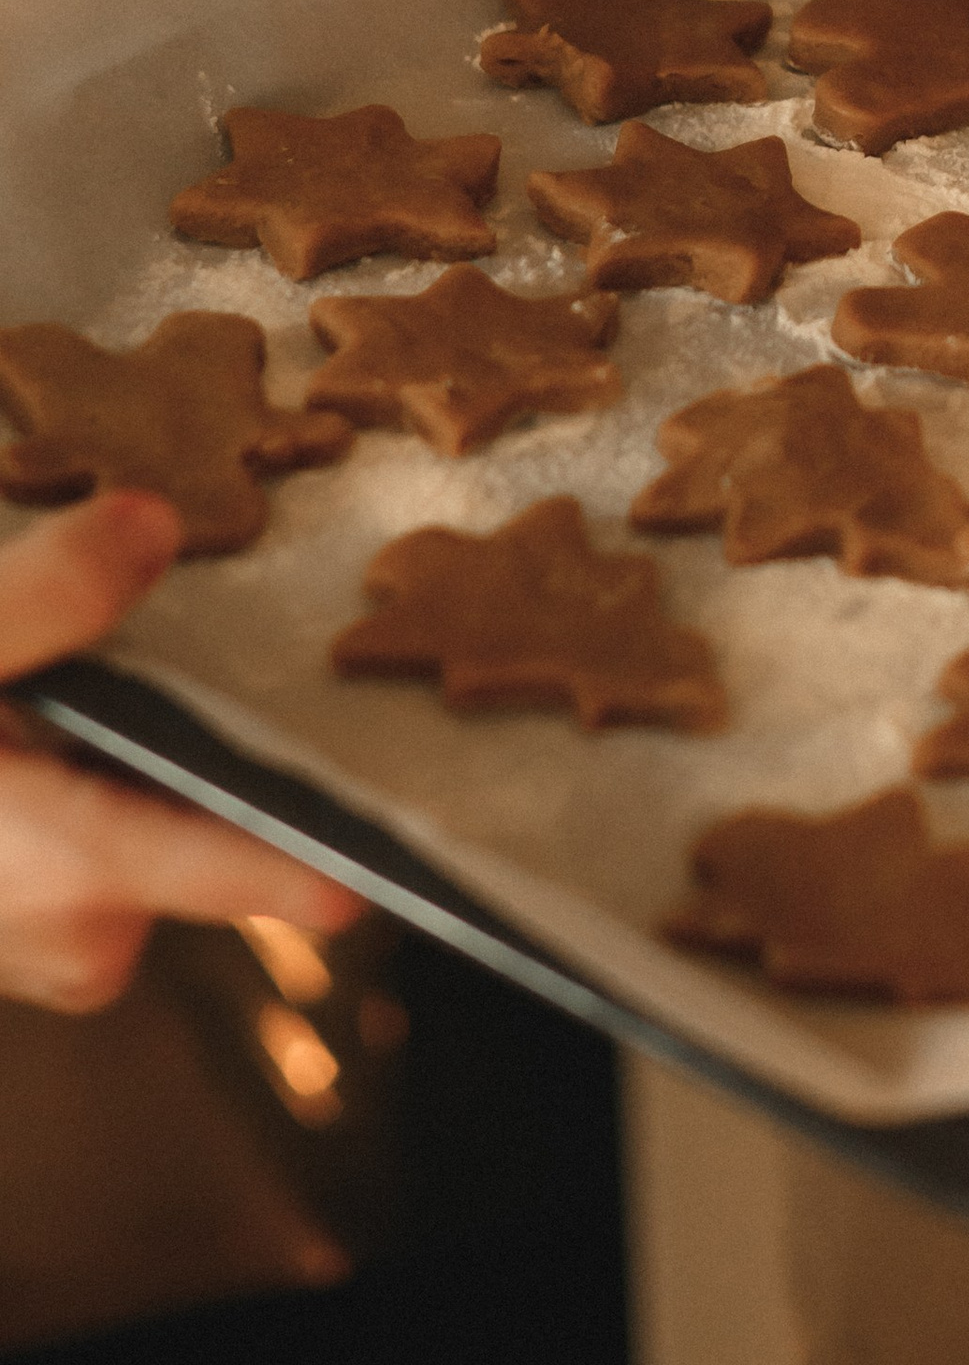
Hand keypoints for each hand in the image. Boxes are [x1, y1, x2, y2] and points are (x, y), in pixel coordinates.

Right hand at [0, 492, 361, 1010]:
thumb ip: (46, 596)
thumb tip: (156, 524)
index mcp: (70, 863)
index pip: (254, 874)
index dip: (344, 850)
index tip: (433, 827)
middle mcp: (73, 931)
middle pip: (213, 836)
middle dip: (219, 753)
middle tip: (235, 650)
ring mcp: (45, 940)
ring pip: (154, 836)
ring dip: (144, 760)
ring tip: (120, 676)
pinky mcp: (23, 916)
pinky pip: (101, 846)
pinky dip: (97, 779)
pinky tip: (62, 711)